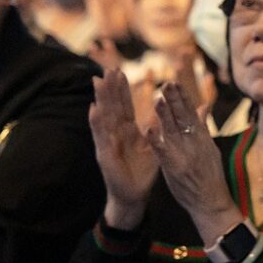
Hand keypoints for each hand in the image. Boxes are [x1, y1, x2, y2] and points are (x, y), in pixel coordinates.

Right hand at [89, 66, 157, 227]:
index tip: (121, 70)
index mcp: (127, 131)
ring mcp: (108, 143)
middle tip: (108, 68)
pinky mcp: (104, 154)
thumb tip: (168, 113)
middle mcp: (115, 134)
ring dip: (101, 99)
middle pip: (112, 106)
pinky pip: (101, 136)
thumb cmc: (142, 171)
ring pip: (104, 117)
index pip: (124, 105)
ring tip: (98, 81)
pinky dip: (97, 122)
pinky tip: (93, 109)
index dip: (122, 89)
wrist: (134, 195)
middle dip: (110, 88)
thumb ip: (159, 128)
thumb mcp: (154, 145)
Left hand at [147, 82, 240, 242]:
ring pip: (173, 130)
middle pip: (183, 117)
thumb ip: (203, 126)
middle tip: (167, 83)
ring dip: (165, 115)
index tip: (174, 83)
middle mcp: (194, 143)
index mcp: (201, 137)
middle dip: (175, 100)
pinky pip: (163, 151)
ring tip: (158, 99)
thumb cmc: (209, 176)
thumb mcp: (209, 148)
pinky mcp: (174, 167)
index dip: (183, 97)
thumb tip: (204, 107)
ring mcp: (185, 154)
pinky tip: (148, 128)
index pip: (191, 112)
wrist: (211, 202)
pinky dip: (156, 139)